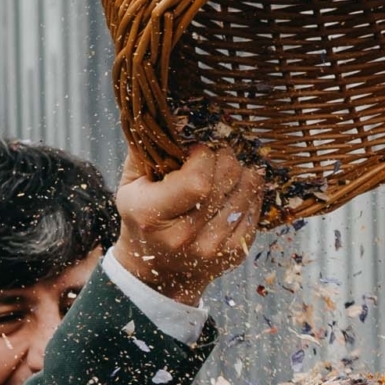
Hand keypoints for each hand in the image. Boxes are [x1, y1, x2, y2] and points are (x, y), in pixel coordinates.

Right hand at [113, 145, 264, 304]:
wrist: (158, 273)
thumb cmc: (143, 218)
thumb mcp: (130, 185)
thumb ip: (145, 149)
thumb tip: (164, 111)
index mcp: (152, 216)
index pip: (197, 179)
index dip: (203, 155)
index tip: (196, 151)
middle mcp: (183, 237)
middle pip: (226, 181)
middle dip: (226, 158)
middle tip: (218, 155)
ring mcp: (211, 249)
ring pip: (246, 194)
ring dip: (242, 173)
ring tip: (230, 169)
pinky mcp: (232, 255)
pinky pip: (254, 213)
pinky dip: (251, 194)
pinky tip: (240, 188)